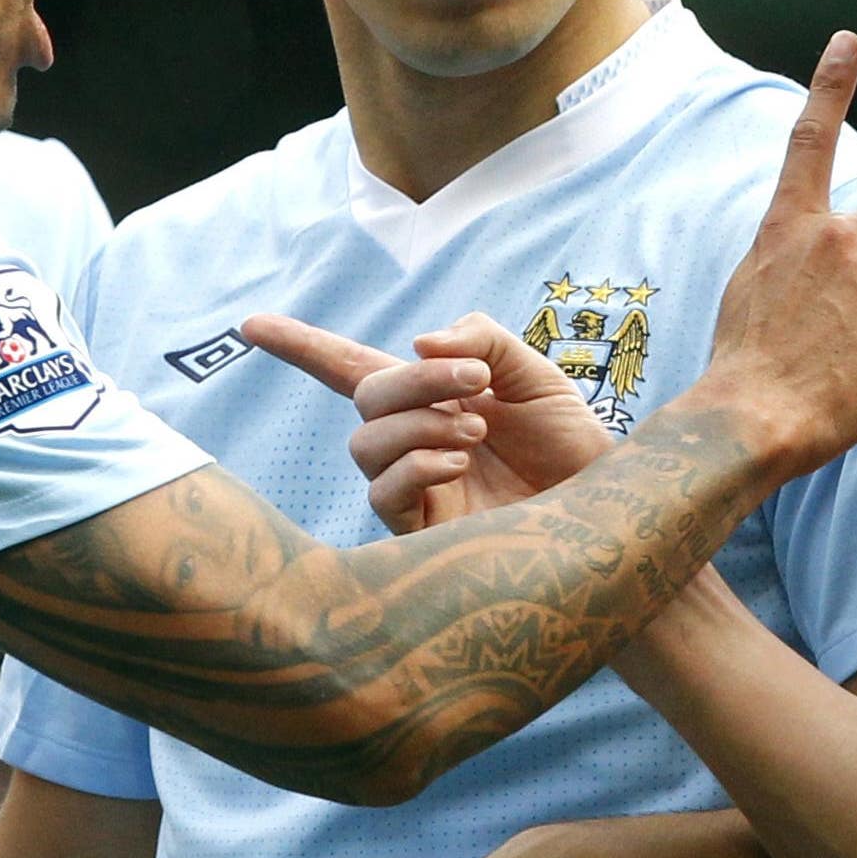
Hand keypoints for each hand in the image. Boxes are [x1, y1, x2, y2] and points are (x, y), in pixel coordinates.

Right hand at [242, 312, 613, 533]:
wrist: (607, 513)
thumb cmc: (572, 447)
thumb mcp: (534, 372)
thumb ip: (480, 339)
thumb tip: (415, 343)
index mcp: (430, 399)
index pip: (350, 366)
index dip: (301, 346)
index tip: (249, 324)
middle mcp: (410, 440)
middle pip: (365, 394)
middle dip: (413, 380)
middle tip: (477, 383)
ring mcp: (412, 487)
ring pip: (366, 442)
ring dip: (418, 423)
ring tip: (475, 430)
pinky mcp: (419, 533)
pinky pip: (383, 491)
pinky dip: (416, 464)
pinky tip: (458, 463)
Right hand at [691, 32, 856, 480]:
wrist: (756, 416)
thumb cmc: (747, 363)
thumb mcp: (755, 288)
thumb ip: (797, 258)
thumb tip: (829, 265)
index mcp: (791, 227)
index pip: (811, 142)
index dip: (831, 86)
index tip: (849, 39)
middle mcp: (841, 237)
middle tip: (846, 319)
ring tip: (846, 358)